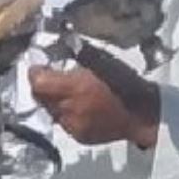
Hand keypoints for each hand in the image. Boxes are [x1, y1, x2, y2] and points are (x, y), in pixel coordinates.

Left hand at [29, 46, 158, 149]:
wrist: (142, 114)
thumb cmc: (123, 83)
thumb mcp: (101, 60)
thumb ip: (77, 53)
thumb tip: (59, 41)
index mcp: (74, 88)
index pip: (38, 83)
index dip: (35, 73)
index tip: (39, 66)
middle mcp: (70, 109)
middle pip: (40, 97)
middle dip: (42, 86)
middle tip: (52, 77)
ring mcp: (74, 127)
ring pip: (50, 111)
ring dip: (54, 101)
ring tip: (68, 93)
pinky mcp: (80, 138)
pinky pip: (63, 124)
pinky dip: (65, 114)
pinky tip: (78, 106)